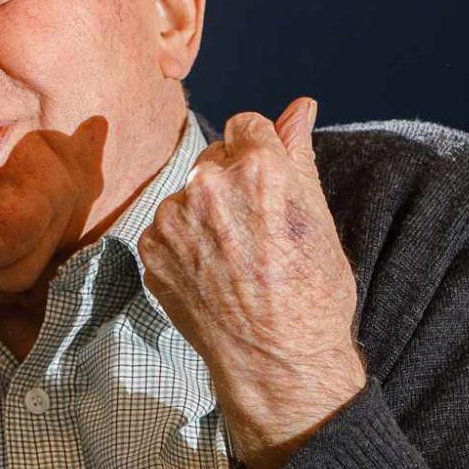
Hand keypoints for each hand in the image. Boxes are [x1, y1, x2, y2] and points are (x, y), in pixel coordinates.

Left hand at [138, 99, 365, 468]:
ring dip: (205, 215)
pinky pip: (167, 228)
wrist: (277, 363)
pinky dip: (184, 244)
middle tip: (257, 231)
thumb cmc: (313, 293)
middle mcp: (208, 185)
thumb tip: (300, 105)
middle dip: (232, 183)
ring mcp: (173, 218)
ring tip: (235, 259)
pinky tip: (211, 274)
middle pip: (214, 159)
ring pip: (188, 195)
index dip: (260, 154)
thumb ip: (298, 151)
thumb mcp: (319, 218)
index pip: (246, 125)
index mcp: (258, 168)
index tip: (269, 185)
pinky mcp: (150, 248)